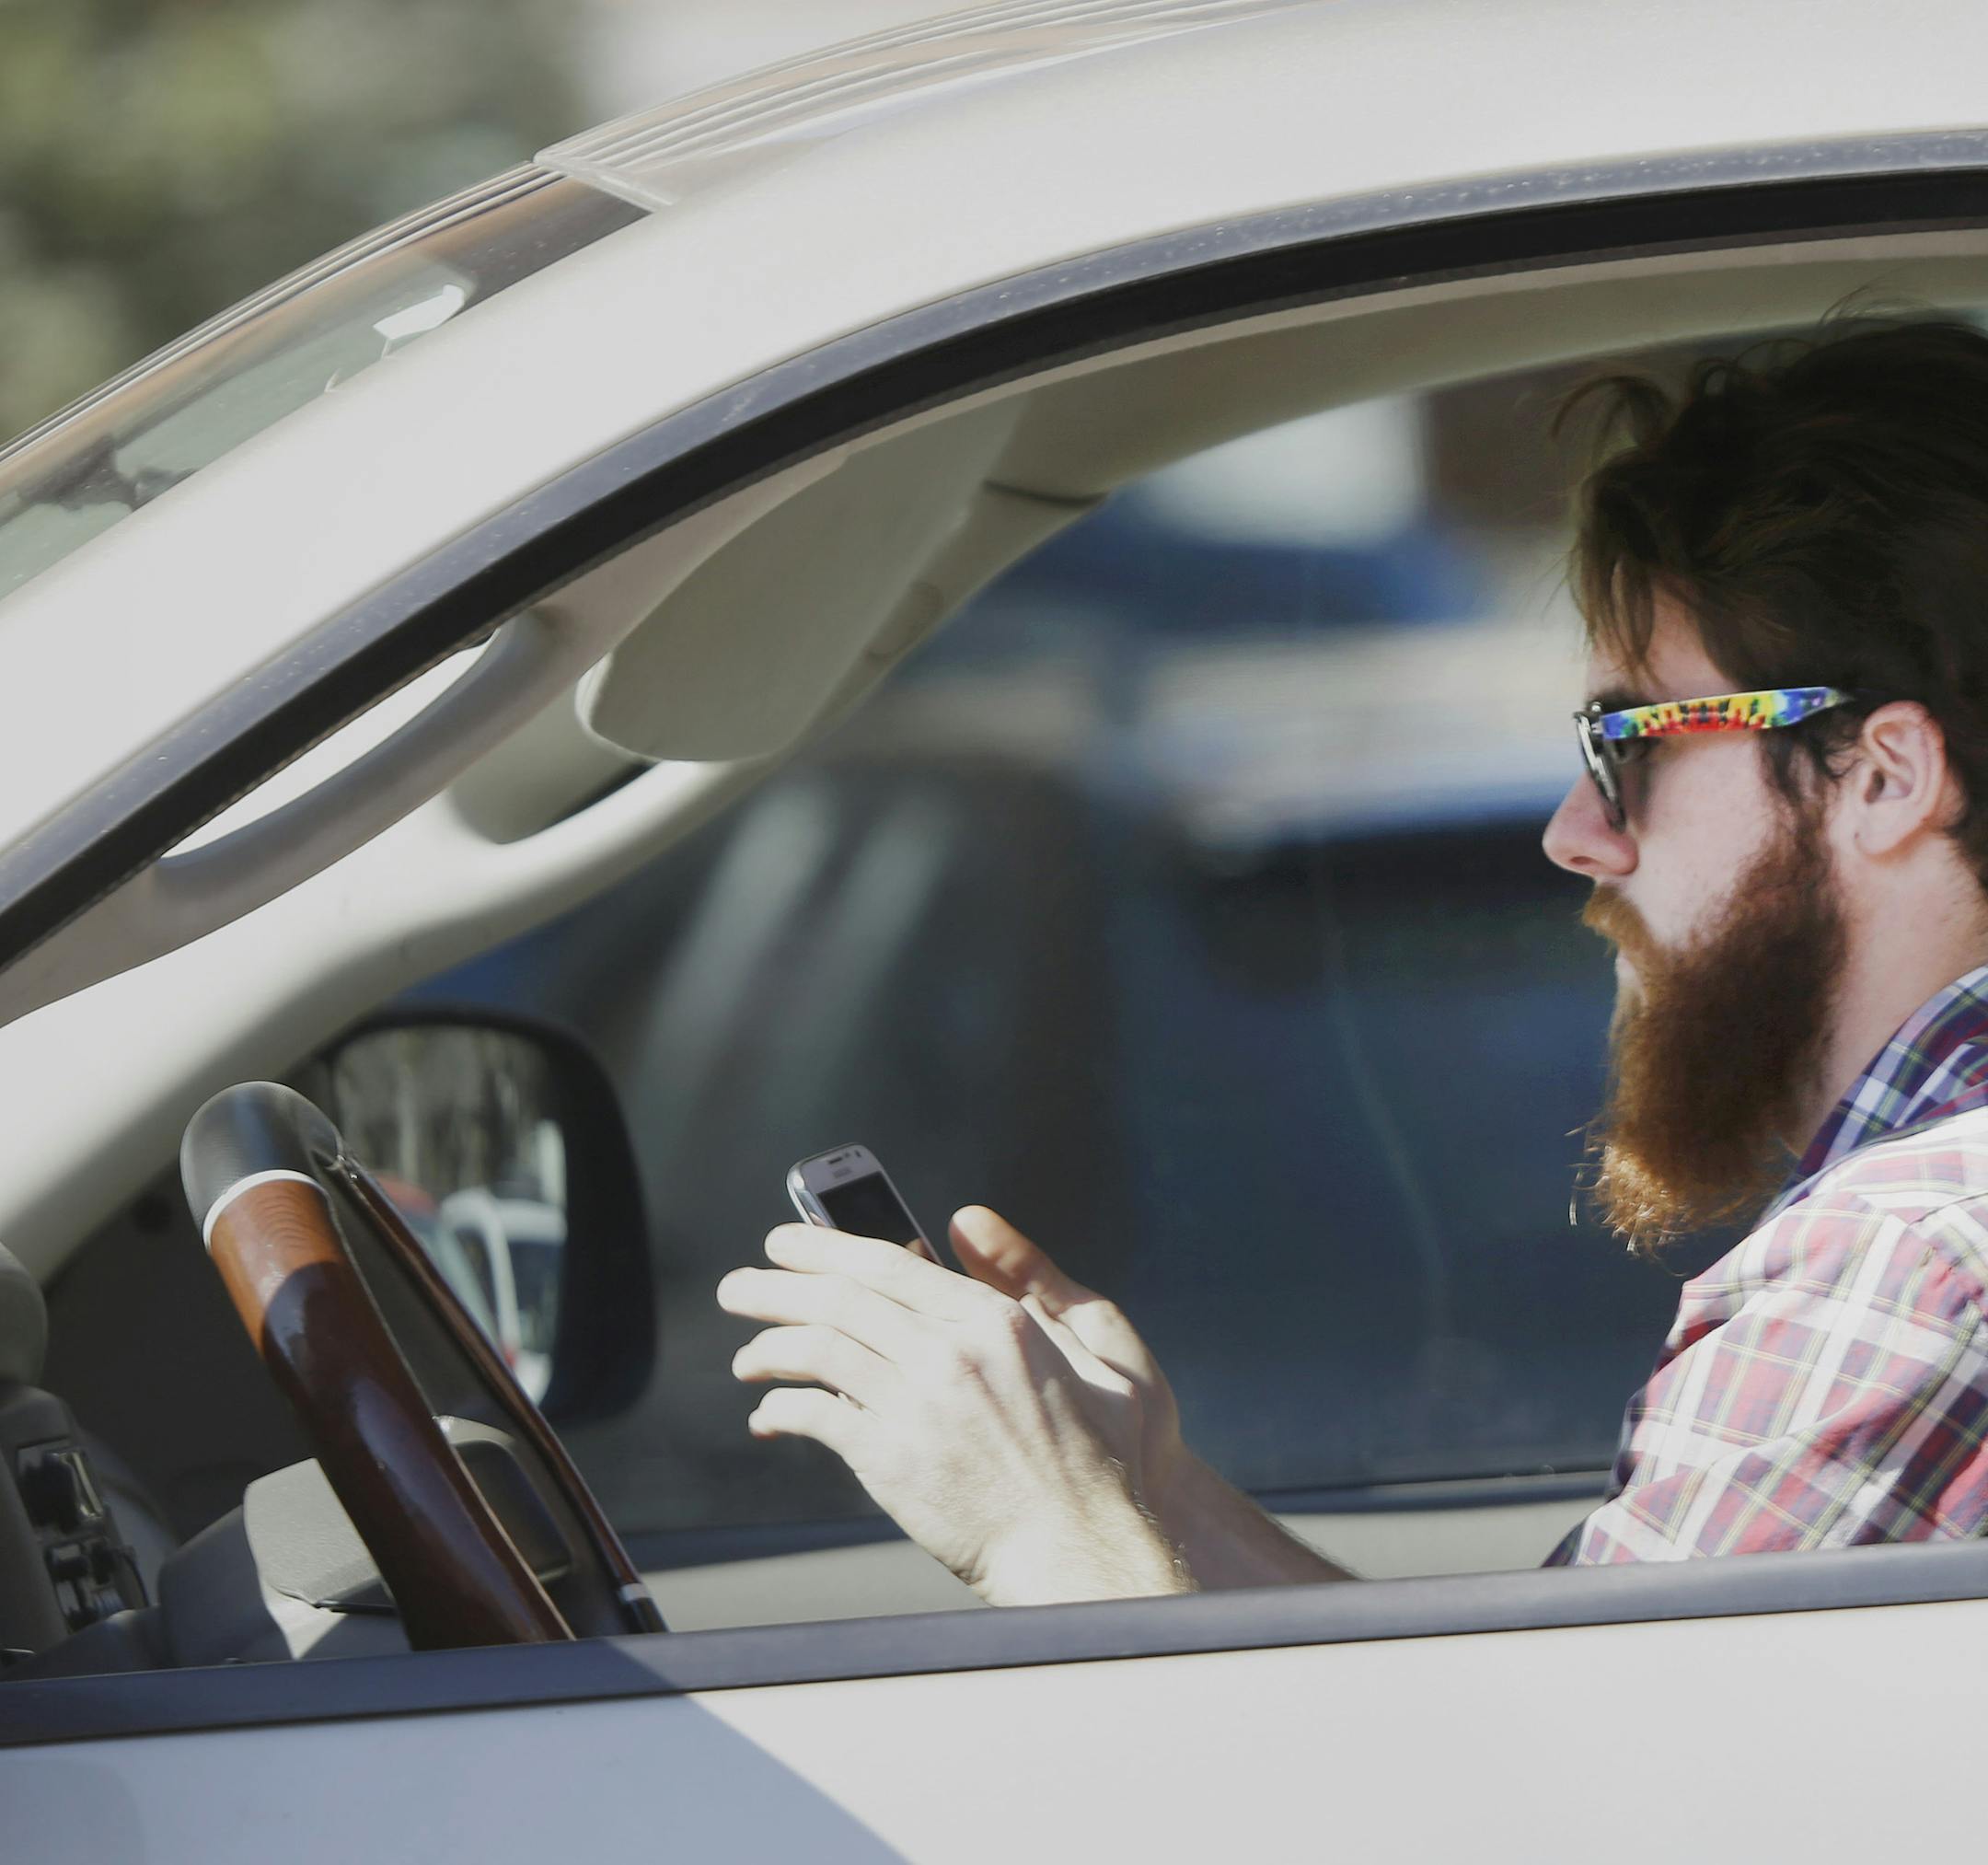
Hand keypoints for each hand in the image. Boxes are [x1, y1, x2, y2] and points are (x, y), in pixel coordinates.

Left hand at [717, 1218, 1188, 1605]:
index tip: (785, 1243)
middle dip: (775, 1286)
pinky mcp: (894, 1463)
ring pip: (819, 1353)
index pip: (886, 1262)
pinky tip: (771, 1414)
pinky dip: (783, 1409)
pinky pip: (817, 1419)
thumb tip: (966, 1219)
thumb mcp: (1097, 1342)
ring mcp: (919, 1408)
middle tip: (738, 1288)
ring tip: (747, 1358)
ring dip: (768, 1349)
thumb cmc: (1106, 1454)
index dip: (824, 1247)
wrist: (1088, 1547)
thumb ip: (1031, 1274)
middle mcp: (951, 1354)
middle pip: (839, 1299)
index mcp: (996, 1320)